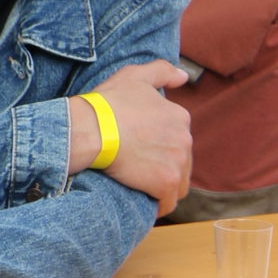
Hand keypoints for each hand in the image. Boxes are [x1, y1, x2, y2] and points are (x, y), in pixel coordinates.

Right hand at [69, 59, 192, 213]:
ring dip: (163, 189)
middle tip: (139, 172)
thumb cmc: (108, 103)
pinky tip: (144, 205)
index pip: (177, 140)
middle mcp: (185, 138)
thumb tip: (184, 77)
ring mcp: (178, 162)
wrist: (92, 129)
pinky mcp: (166, 182)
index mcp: (180, 116)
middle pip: (180, 163)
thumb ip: (163, 72)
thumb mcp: (135, 76)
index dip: (161, 149)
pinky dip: (158, 206)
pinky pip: (167, 203)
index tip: (142, 153)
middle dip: (164, 169)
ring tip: (142, 190)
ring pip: (177, 185)